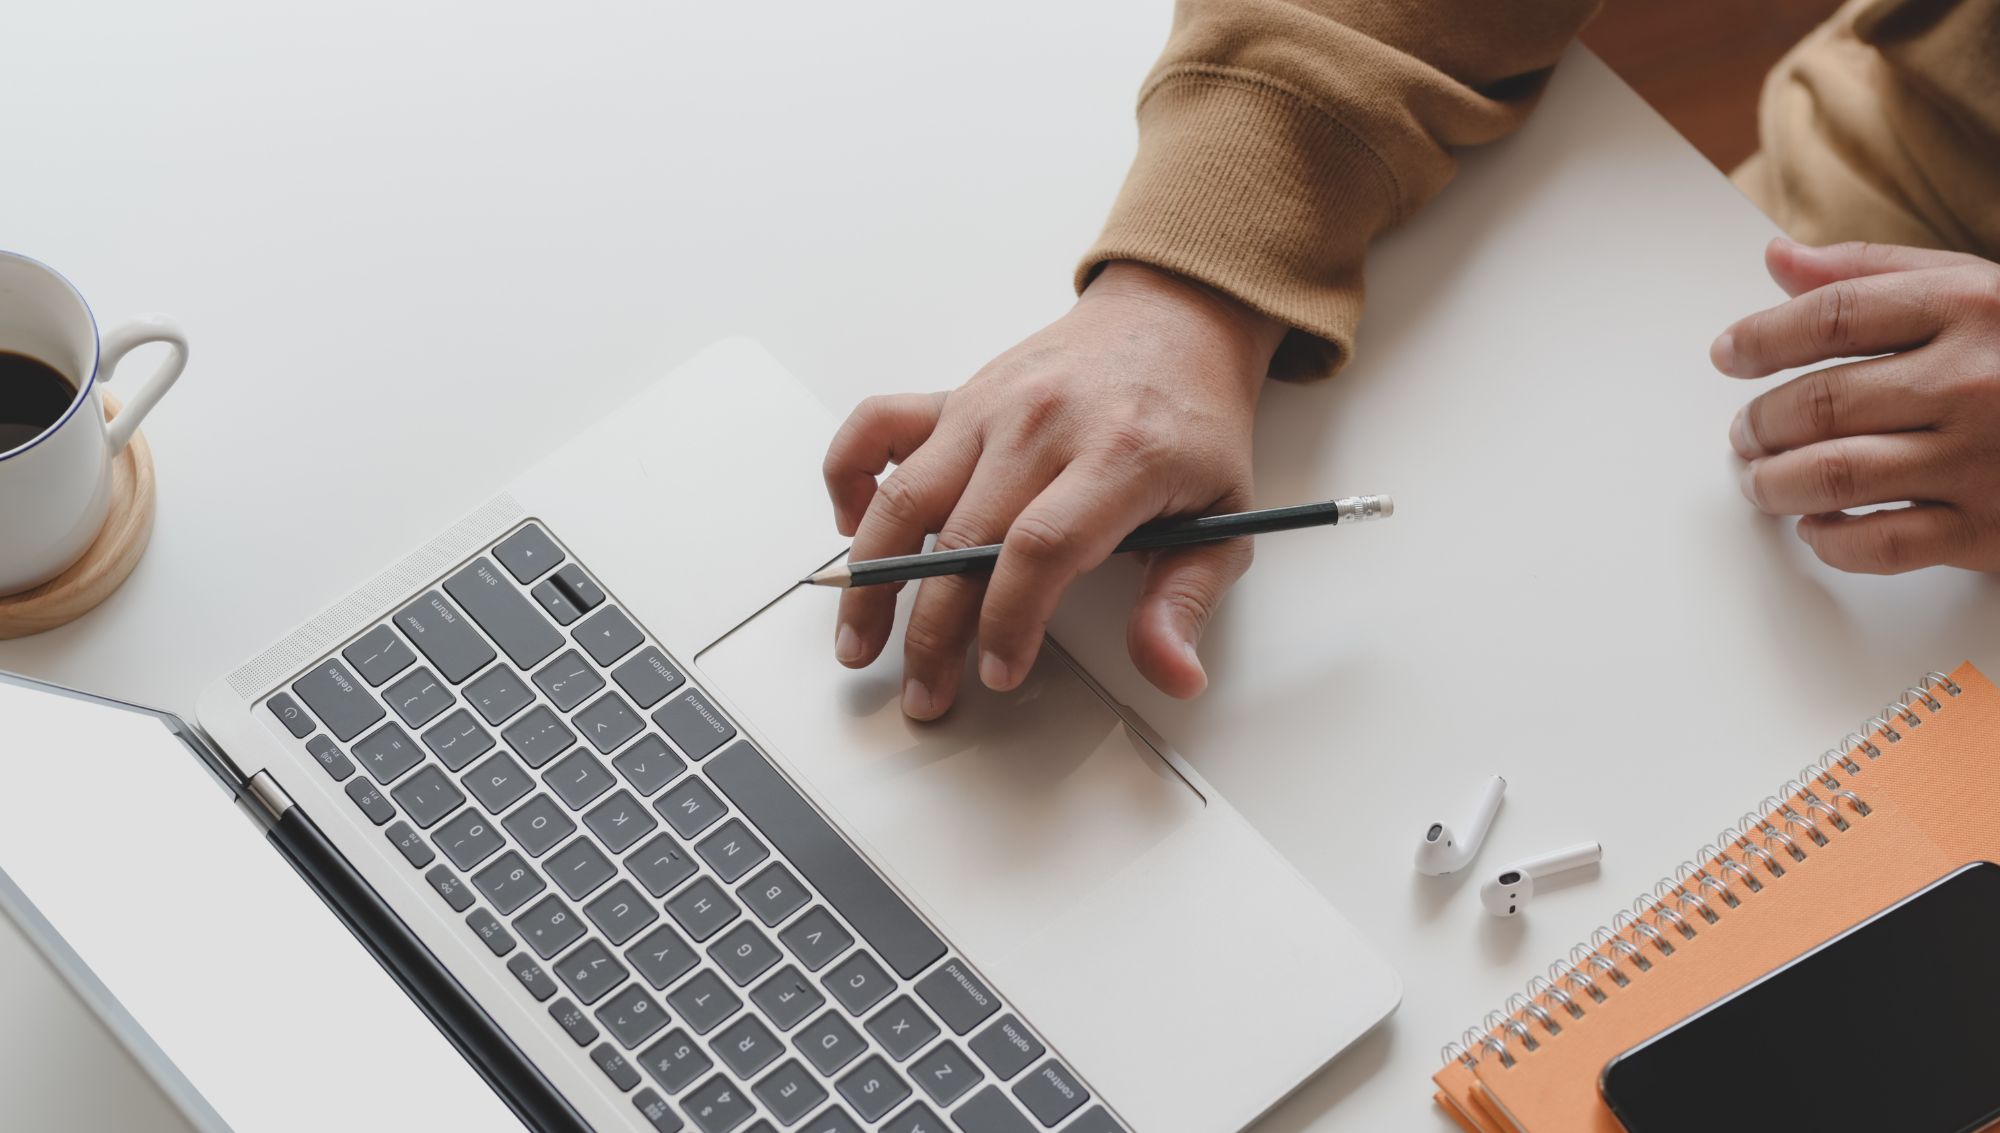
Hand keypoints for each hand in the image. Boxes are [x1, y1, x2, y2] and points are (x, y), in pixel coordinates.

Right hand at [822, 262, 1284, 718]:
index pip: (1042, 547)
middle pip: (965, 537)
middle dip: (933, 632)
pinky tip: (854, 528)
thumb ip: (1187, 599)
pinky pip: (877, 425)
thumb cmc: (1193, 423)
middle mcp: (1042, 425)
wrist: (1174, 321)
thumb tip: (1173, 673)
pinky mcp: (957, 394)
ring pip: (907, 496)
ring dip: (872, 577)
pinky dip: (848, 475)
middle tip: (925, 693)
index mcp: (1118, 455)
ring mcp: (990, 406)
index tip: (999, 673)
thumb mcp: (1224, 515)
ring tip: (857, 641)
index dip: (1010, 620)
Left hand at [1715, 238, 1999, 572]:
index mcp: (1971, 308)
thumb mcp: (1976, 292)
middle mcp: (1974, 381)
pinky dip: (1829, 539)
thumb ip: (1874, 273)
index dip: (1760, 338)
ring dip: (1774, 483)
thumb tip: (1778, 258)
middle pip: (1821, 402)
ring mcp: (1982, 459)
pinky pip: (1879, 544)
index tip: (1728, 356)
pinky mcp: (1989, 530)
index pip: (1829, 316)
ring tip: (1762, 480)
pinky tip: (1819, 525)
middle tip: (1745, 433)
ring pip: (1833, 474)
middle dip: (1760, 424)